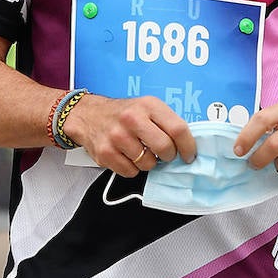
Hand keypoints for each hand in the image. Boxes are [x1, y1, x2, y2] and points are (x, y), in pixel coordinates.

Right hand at [61, 94, 194, 177]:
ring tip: (140, 151)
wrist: (88, 115)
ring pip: (148, 163)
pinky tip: (127, 156)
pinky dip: (132, 168)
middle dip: (169, 156)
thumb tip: (187, 144)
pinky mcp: (105, 153)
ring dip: (149, 162)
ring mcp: (117, 137)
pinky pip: (130, 172)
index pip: (178, 129)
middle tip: (165, 154)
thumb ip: (166, 122)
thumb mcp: (147, 106)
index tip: (189, 154)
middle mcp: (132, 119)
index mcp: (148, 105)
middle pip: (165, 148)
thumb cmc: (123, 113)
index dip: (188, 146)